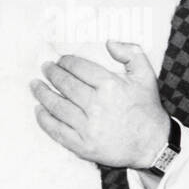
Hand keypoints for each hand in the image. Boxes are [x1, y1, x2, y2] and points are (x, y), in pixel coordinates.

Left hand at [31, 40, 169, 168]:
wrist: (153, 145)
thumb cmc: (147, 109)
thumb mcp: (146, 75)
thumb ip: (131, 52)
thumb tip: (108, 42)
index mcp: (111, 86)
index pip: (79, 68)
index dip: (66, 62)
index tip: (60, 60)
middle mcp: (97, 106)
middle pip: (65, 85)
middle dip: (52, 74)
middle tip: (45, 68)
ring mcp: (88, 128)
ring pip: (57, 106)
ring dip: (42, 94)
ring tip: (35, 85)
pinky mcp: (83, 146)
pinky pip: (57, 130)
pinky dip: (44, 120)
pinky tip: (38, 110)